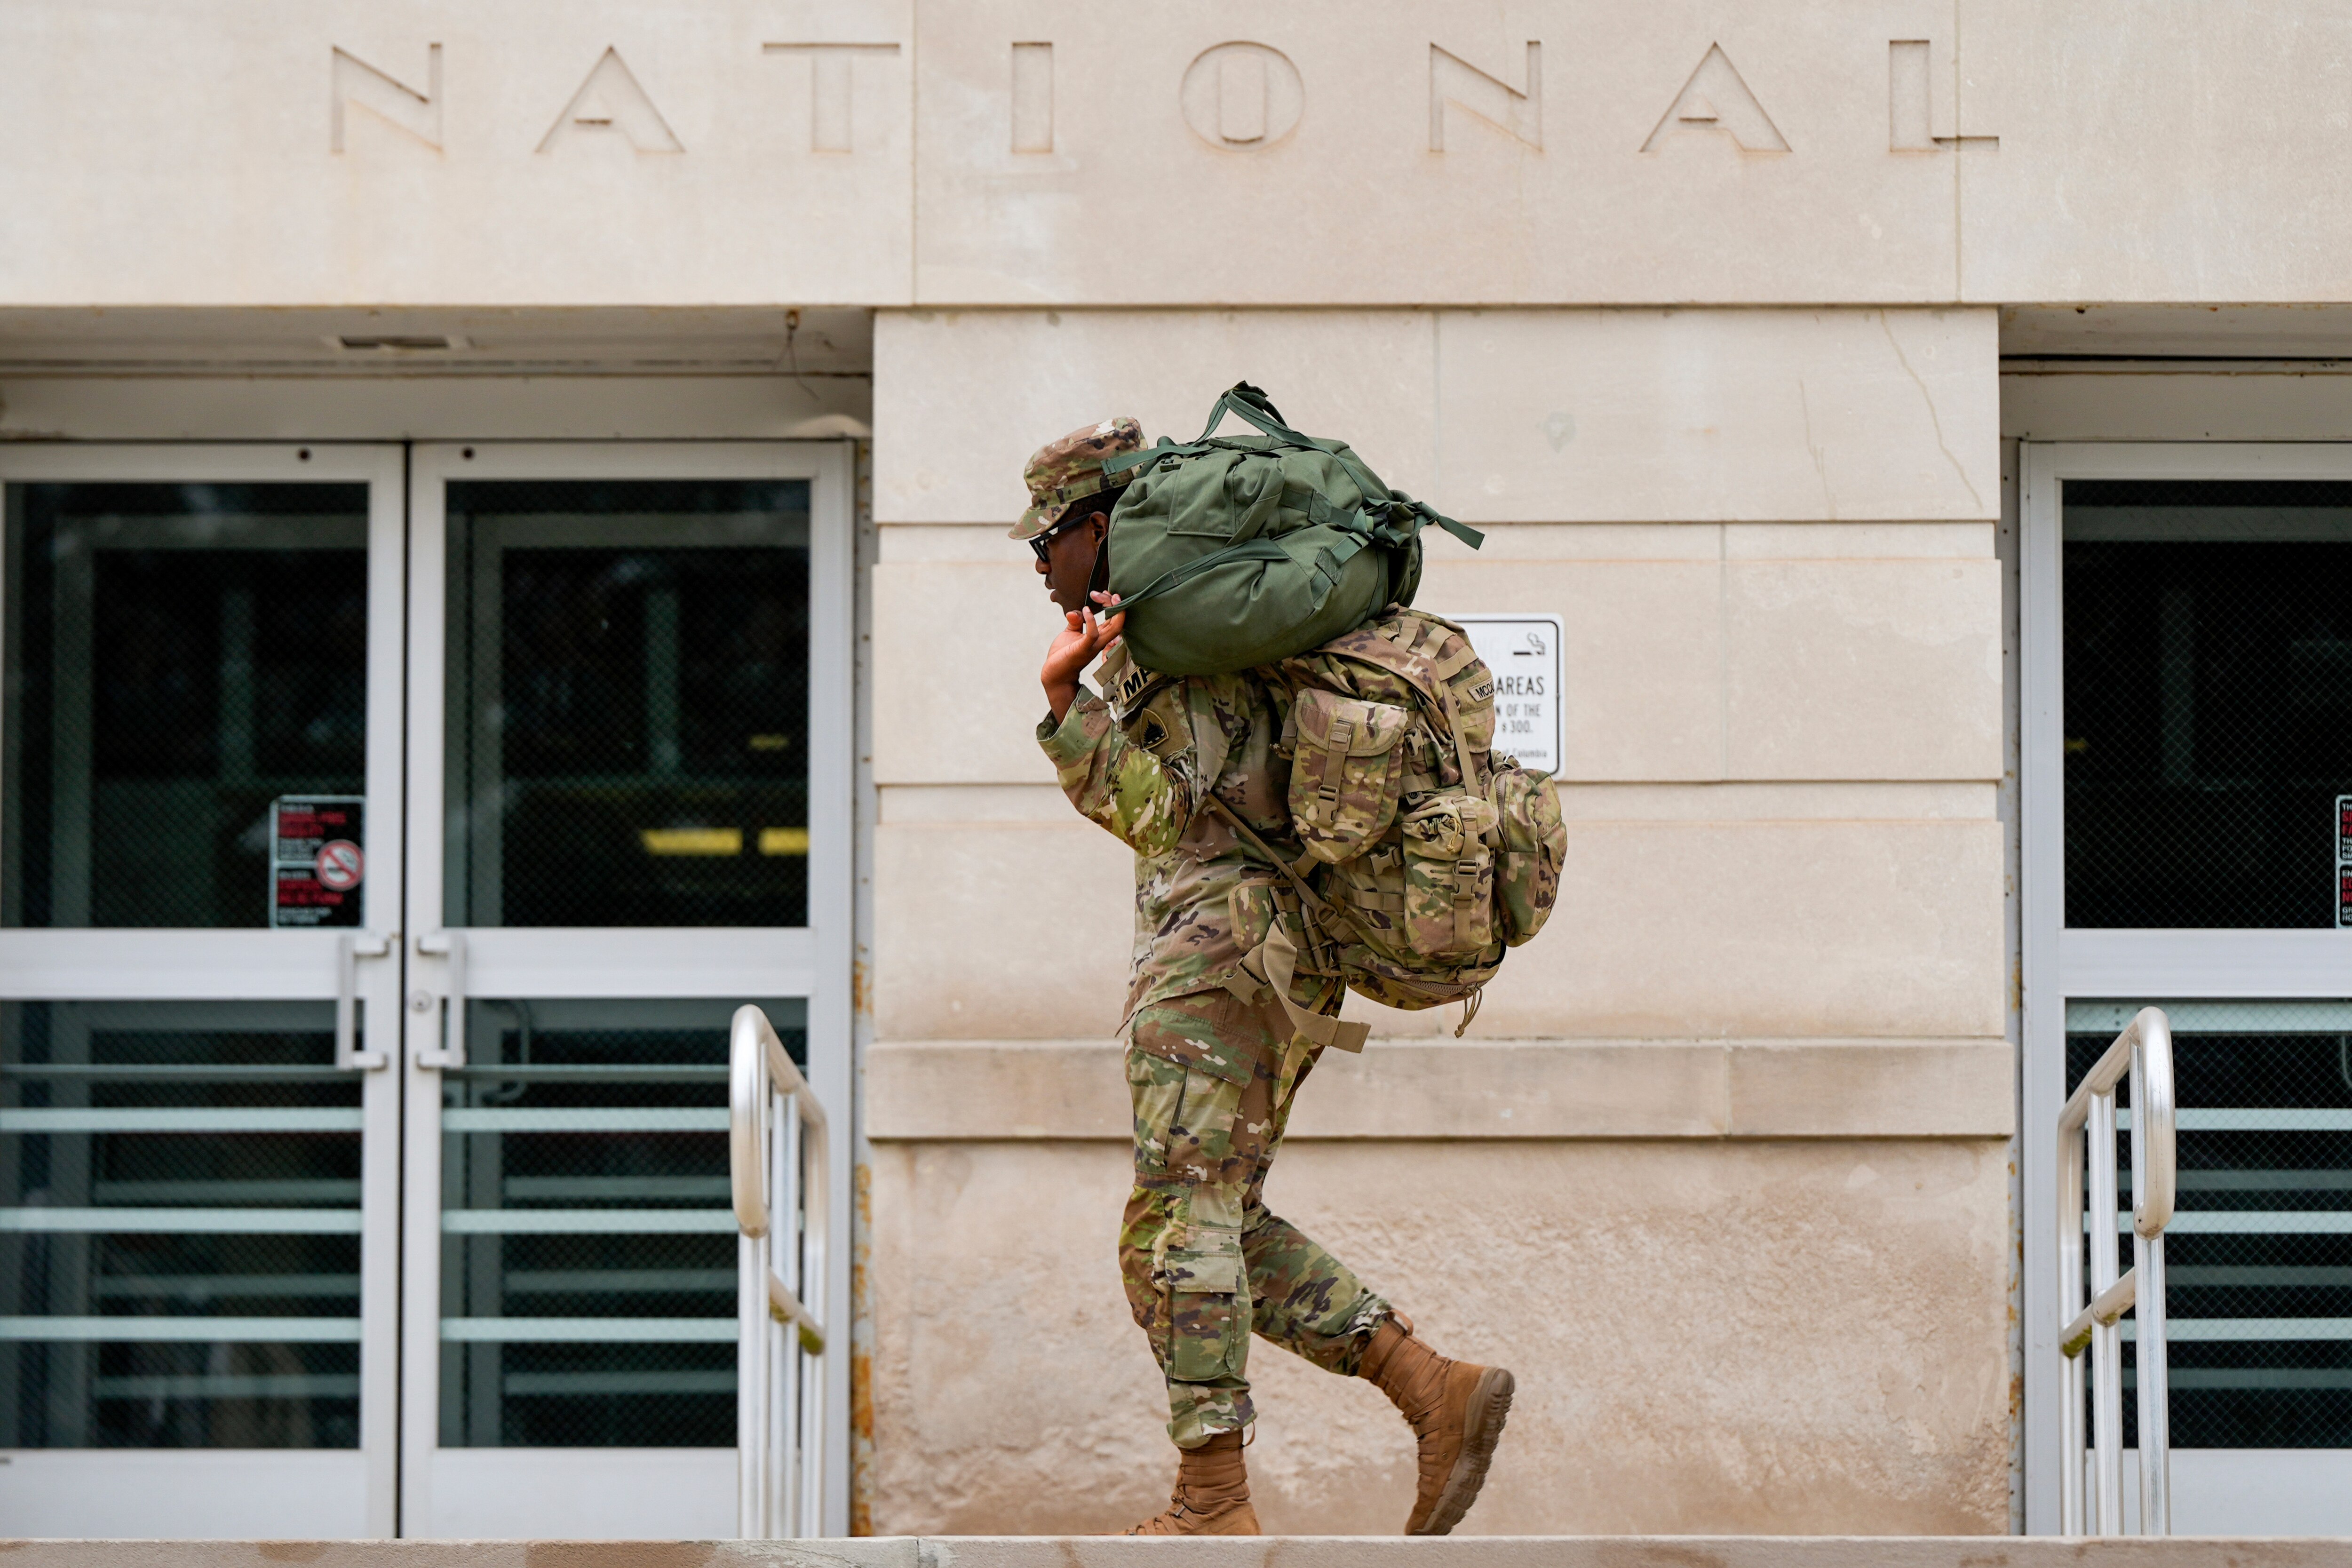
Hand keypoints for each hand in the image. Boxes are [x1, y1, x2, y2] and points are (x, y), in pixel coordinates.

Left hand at [1041, 593, 1124, 722]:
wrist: (1054, 675)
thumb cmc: (1063, 656)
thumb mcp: (1070, 634)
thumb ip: (1076, 622)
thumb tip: (1074, 611)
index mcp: (1099, 636)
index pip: (1115, 618)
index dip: (1112, 604)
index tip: (1101, 593)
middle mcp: (1101, 641)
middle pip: (1119, 620)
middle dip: (1115, 603)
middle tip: (1104, 592)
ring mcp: (1093, 646)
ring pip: (1114, 628)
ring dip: (1111, 609)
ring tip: (1101, 596)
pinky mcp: (1083, 649)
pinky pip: (1093, 634)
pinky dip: (1092, 621)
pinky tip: (1086, 610)